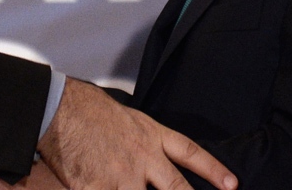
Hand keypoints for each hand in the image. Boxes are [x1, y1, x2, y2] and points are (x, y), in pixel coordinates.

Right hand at [37, 78, 236, 189]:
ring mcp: (121, 176)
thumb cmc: (87, 109)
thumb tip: (153, 159)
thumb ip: (144, 140)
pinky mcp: (97, 189)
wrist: (58, 109)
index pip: (190, 153)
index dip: (213, 170)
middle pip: (177, 189)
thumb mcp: (127, 117)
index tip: (232, 184)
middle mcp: (142, 158)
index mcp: (150, 135)